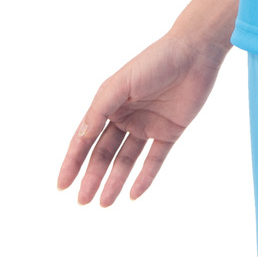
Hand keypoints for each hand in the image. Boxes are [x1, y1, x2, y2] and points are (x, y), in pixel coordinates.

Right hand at [56, 31, 226, 205]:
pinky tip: (134, 194)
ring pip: (127, 160)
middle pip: (105, 153)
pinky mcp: (170, 132)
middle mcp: (126, 116)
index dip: (73, 161)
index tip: (62, 185)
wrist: (195, 53)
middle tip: (82, 201)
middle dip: (92, 177)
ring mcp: (148, 125)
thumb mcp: (121, 84)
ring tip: (104, 203)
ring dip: (115, 181)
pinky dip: (145, 177)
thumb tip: (80, 137)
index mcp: (110, 104)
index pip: (86, 138)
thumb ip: (100, 110)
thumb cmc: (155, 61)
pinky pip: (155, 159)